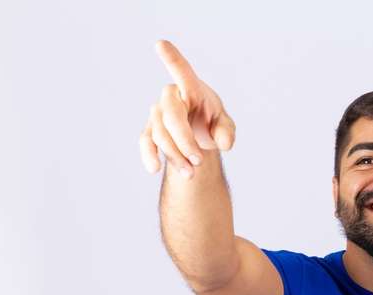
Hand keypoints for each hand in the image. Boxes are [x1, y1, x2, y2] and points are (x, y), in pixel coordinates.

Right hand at [139, 40, 235, 176]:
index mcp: (192, 88)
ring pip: (160, 133)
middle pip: (171, 115)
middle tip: (199, 160)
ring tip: (192, 173)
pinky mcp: (150, 131)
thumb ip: (227, 132)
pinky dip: (149, 155)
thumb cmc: (213, 124)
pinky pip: (145, 141)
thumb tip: (223, 143)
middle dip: (184, 140)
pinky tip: (155, 168)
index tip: (160, 44)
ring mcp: (158, 113)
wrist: (199, 140)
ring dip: (176, 156)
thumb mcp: (226, 128)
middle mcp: (172, 97)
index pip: (182, 71)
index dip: (172, 58)